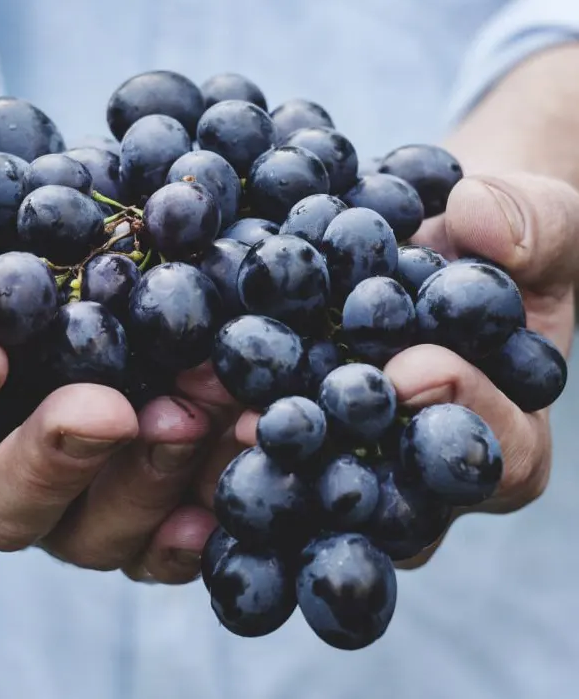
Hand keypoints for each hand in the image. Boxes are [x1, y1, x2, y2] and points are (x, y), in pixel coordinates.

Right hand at [0, 147, 233, 584]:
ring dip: (146, 481)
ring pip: (87, 533)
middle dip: (52, 461)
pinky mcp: (126, 505)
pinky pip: (153, 542)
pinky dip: (190, 523)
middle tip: (107, 410)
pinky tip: (225, 486)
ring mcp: (59, 504)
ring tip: (194, 419)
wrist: (42, 241)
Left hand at [235, 172, 578, 565]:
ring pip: (311, 488)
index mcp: (504, 438)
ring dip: (255, 458)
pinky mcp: (297, 437)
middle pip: (387, 499)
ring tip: (204, 415)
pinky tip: (174, 396)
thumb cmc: (498, 244)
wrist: (434, 244)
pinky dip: (217, 429)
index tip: (411, 369)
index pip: (499, 456)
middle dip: (332, 459)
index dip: (461, 415)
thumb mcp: (543, 222)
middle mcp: (421, 473)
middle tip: (274, 423)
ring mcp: (354, 462)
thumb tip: (479, 218)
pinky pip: (262, 450)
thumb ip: (534, 223)